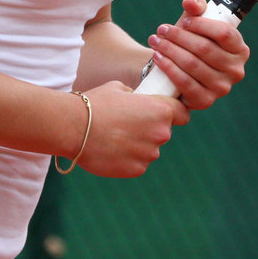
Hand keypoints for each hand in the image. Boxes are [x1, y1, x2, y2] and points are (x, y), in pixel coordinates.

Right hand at [73, 81, 189, 177]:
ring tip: (116, 137)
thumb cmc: (96, 104)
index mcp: (160, 110)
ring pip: (150, 149)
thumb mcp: (118, 89)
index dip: (176, 112)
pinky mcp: (137, 170)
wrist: (74, 128)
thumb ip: (136, 96)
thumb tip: (137, 100)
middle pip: (164, 131)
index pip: (183, 113)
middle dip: (151, 128)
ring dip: (139, 144)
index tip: (166, 112)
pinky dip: (128, 158)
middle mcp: (161, 133)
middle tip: (129, 124)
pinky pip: (138, 162)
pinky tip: (112, 149)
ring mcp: (150, 154)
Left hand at [147, 0, 249, 109]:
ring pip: (192, 64)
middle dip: (179, 36)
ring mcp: (222, 88)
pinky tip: (157, 57)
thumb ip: (196, 6)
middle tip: (162, 29)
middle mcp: (236, 71)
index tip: (184, 20)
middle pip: (204, 48)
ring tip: (155, 40)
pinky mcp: (205, 101)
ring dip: (169, 50)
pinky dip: (168, 67)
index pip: (224, 33)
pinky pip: (184, 82)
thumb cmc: (190, 42)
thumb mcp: (195, 22)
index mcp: (240, 49)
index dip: (201, 24)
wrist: (179, 70)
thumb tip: (190, 2)